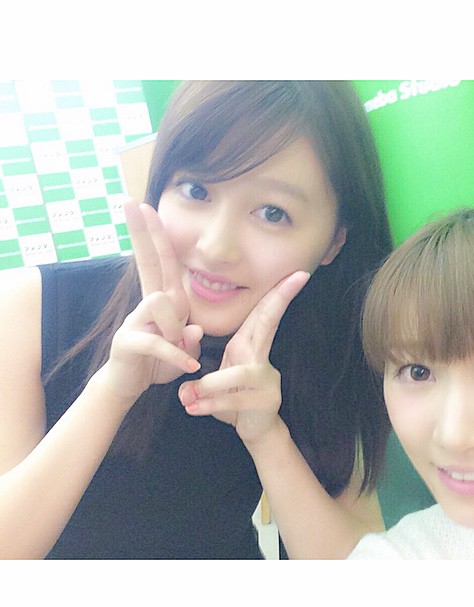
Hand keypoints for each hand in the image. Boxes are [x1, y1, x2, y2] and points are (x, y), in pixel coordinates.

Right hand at [101, 200, 202, 400]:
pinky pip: (158, 341)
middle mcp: (149, 304)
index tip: (144, 206)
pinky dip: (176, 355)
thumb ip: (190, 337)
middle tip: (129, 203)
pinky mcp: (129, 341)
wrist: (130, 385)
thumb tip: (193, 329)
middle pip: (148, 261)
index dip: (154, 235)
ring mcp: (135, 320)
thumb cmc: (158, 361)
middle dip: (141, 232)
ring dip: (177, 330)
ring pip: (161, 303)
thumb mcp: (183, 347)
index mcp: (165, 300)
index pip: (161, 261)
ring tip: (181, 352)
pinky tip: (188, 366)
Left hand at [177, 271, 309, 443]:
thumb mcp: (217, 380)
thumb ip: (200, 380)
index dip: (276, 293)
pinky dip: (210, 404)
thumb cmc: (234, 399)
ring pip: (238, 372)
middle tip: (299, 276)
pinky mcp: (266, 400)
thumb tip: (183, 391)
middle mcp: (262, 357)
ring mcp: (268, 379)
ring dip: (210, 385)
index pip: (261, 314)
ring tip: (187, 397)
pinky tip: (194, 409)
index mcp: (249, 346)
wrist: (254, 430)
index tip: (296, 272)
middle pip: (269, 323)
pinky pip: (234, 398)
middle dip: (282, 298)